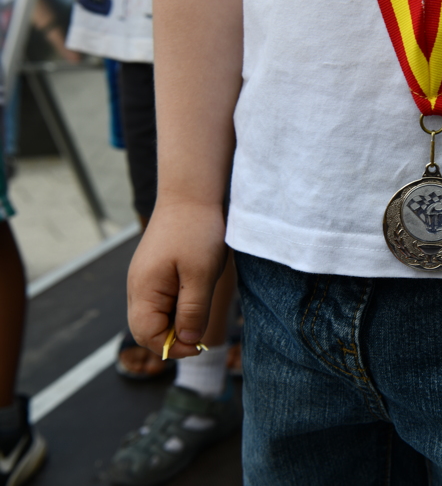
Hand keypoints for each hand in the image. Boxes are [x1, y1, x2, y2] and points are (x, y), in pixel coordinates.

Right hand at [127, 202, 227, 358]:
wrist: (191, 196)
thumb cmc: (197, 232)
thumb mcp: (200, 275)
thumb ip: (193, 311)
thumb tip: (188, 342)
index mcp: (144, 290)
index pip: (148, 335)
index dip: (174, 348)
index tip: (200, 345)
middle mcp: (137, 288)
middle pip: (147, 330)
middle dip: (173, 339)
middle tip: (202, 336)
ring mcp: (144, 280)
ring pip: (155, 317)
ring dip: (177, 323)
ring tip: (201, 312)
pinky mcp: (154, 273)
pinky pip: (161, 302)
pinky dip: (177, 308)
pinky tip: (195, 297)